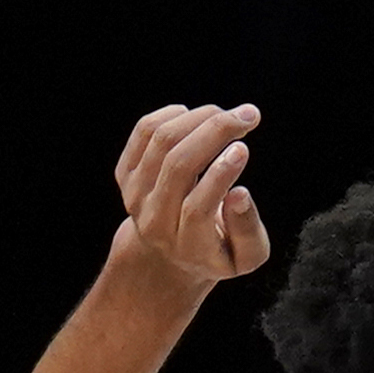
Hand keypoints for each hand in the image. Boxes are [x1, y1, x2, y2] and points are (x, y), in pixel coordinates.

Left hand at [112, 103, 270, 284]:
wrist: (165, 256)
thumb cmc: (215, 251)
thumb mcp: (245, 257)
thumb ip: (248, 231)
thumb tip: (240, 194)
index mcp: (188, 245)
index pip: (198, 207)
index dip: (221, 174)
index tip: (244, 148)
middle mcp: (155, 220)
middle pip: (178, 165)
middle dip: (216, 131)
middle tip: (248, 116)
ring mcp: (135, 195)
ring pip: (162, 142)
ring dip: (199, 118)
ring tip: (228, 115)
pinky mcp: (125, 174)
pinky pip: (144, 132)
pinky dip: (172, 116)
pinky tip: (195, 116)